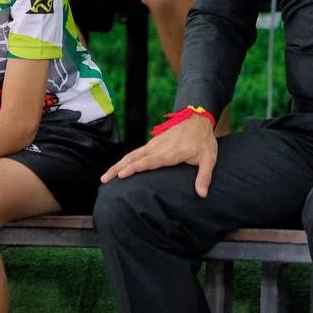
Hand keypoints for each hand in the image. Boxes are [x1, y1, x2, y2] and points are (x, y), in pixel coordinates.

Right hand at [101, 114, 217, 196]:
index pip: (149, 161)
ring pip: (133, 155)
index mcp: (170, 152)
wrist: (198, 118)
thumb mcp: (209, 158)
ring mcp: (154, 144)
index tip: (121, 174)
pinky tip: (119, 168)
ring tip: (105, 176)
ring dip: (118, 164)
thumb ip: (204, 176)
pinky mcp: (153, 144)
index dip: (135, 168)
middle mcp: (158, 148)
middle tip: (104, 179)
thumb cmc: (203, 140)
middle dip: (118, 168)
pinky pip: (137, 152)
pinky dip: (126, 160)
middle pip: (134, 158)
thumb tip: (202, 194)